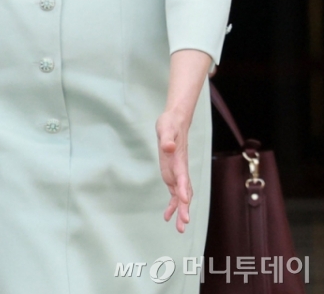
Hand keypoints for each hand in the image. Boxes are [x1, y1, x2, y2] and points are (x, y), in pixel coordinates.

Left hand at [157, 107, 193, 232]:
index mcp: (179, 161)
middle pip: (185, 192)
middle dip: (184, 208)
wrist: (175, 122)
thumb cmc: (170, 125)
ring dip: (181, 212)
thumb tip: (168, 147)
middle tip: (184, 224)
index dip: (183, 189)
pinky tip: (168, 216)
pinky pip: (174, 194)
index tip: (184, 201)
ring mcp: (177, 174)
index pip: (182, 177)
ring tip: (179, 228)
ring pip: (181, 197)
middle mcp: (180, 170)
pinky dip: (172, 205)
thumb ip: (167, 139)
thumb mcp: (166, 128)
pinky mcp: (172, 175)